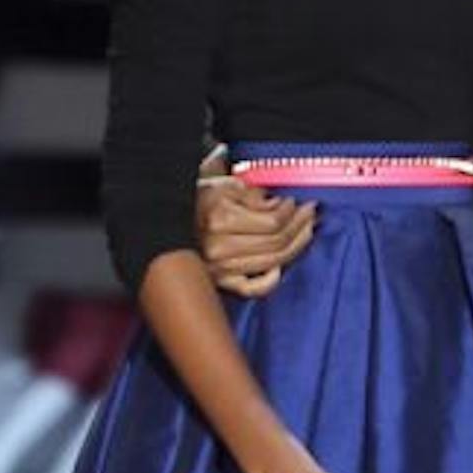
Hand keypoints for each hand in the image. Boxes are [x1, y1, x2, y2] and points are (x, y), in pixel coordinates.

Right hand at [196, 146, 314, 295]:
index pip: (273, 221)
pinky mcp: (220, 282)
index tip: (297, 203)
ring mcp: (220, 268)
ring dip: (296, 246)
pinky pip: (253, 288)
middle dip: (300, 226)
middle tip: (311, 214)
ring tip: (306, 231)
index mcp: (220, 218)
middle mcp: (220, 247)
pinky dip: (271, 279)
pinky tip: (279, 266)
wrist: (161, 221)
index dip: (292, 212)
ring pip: (273, 262)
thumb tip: (278, 202)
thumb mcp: (221, 184)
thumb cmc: (193, 200)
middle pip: (277, 242)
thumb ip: (251, 192)